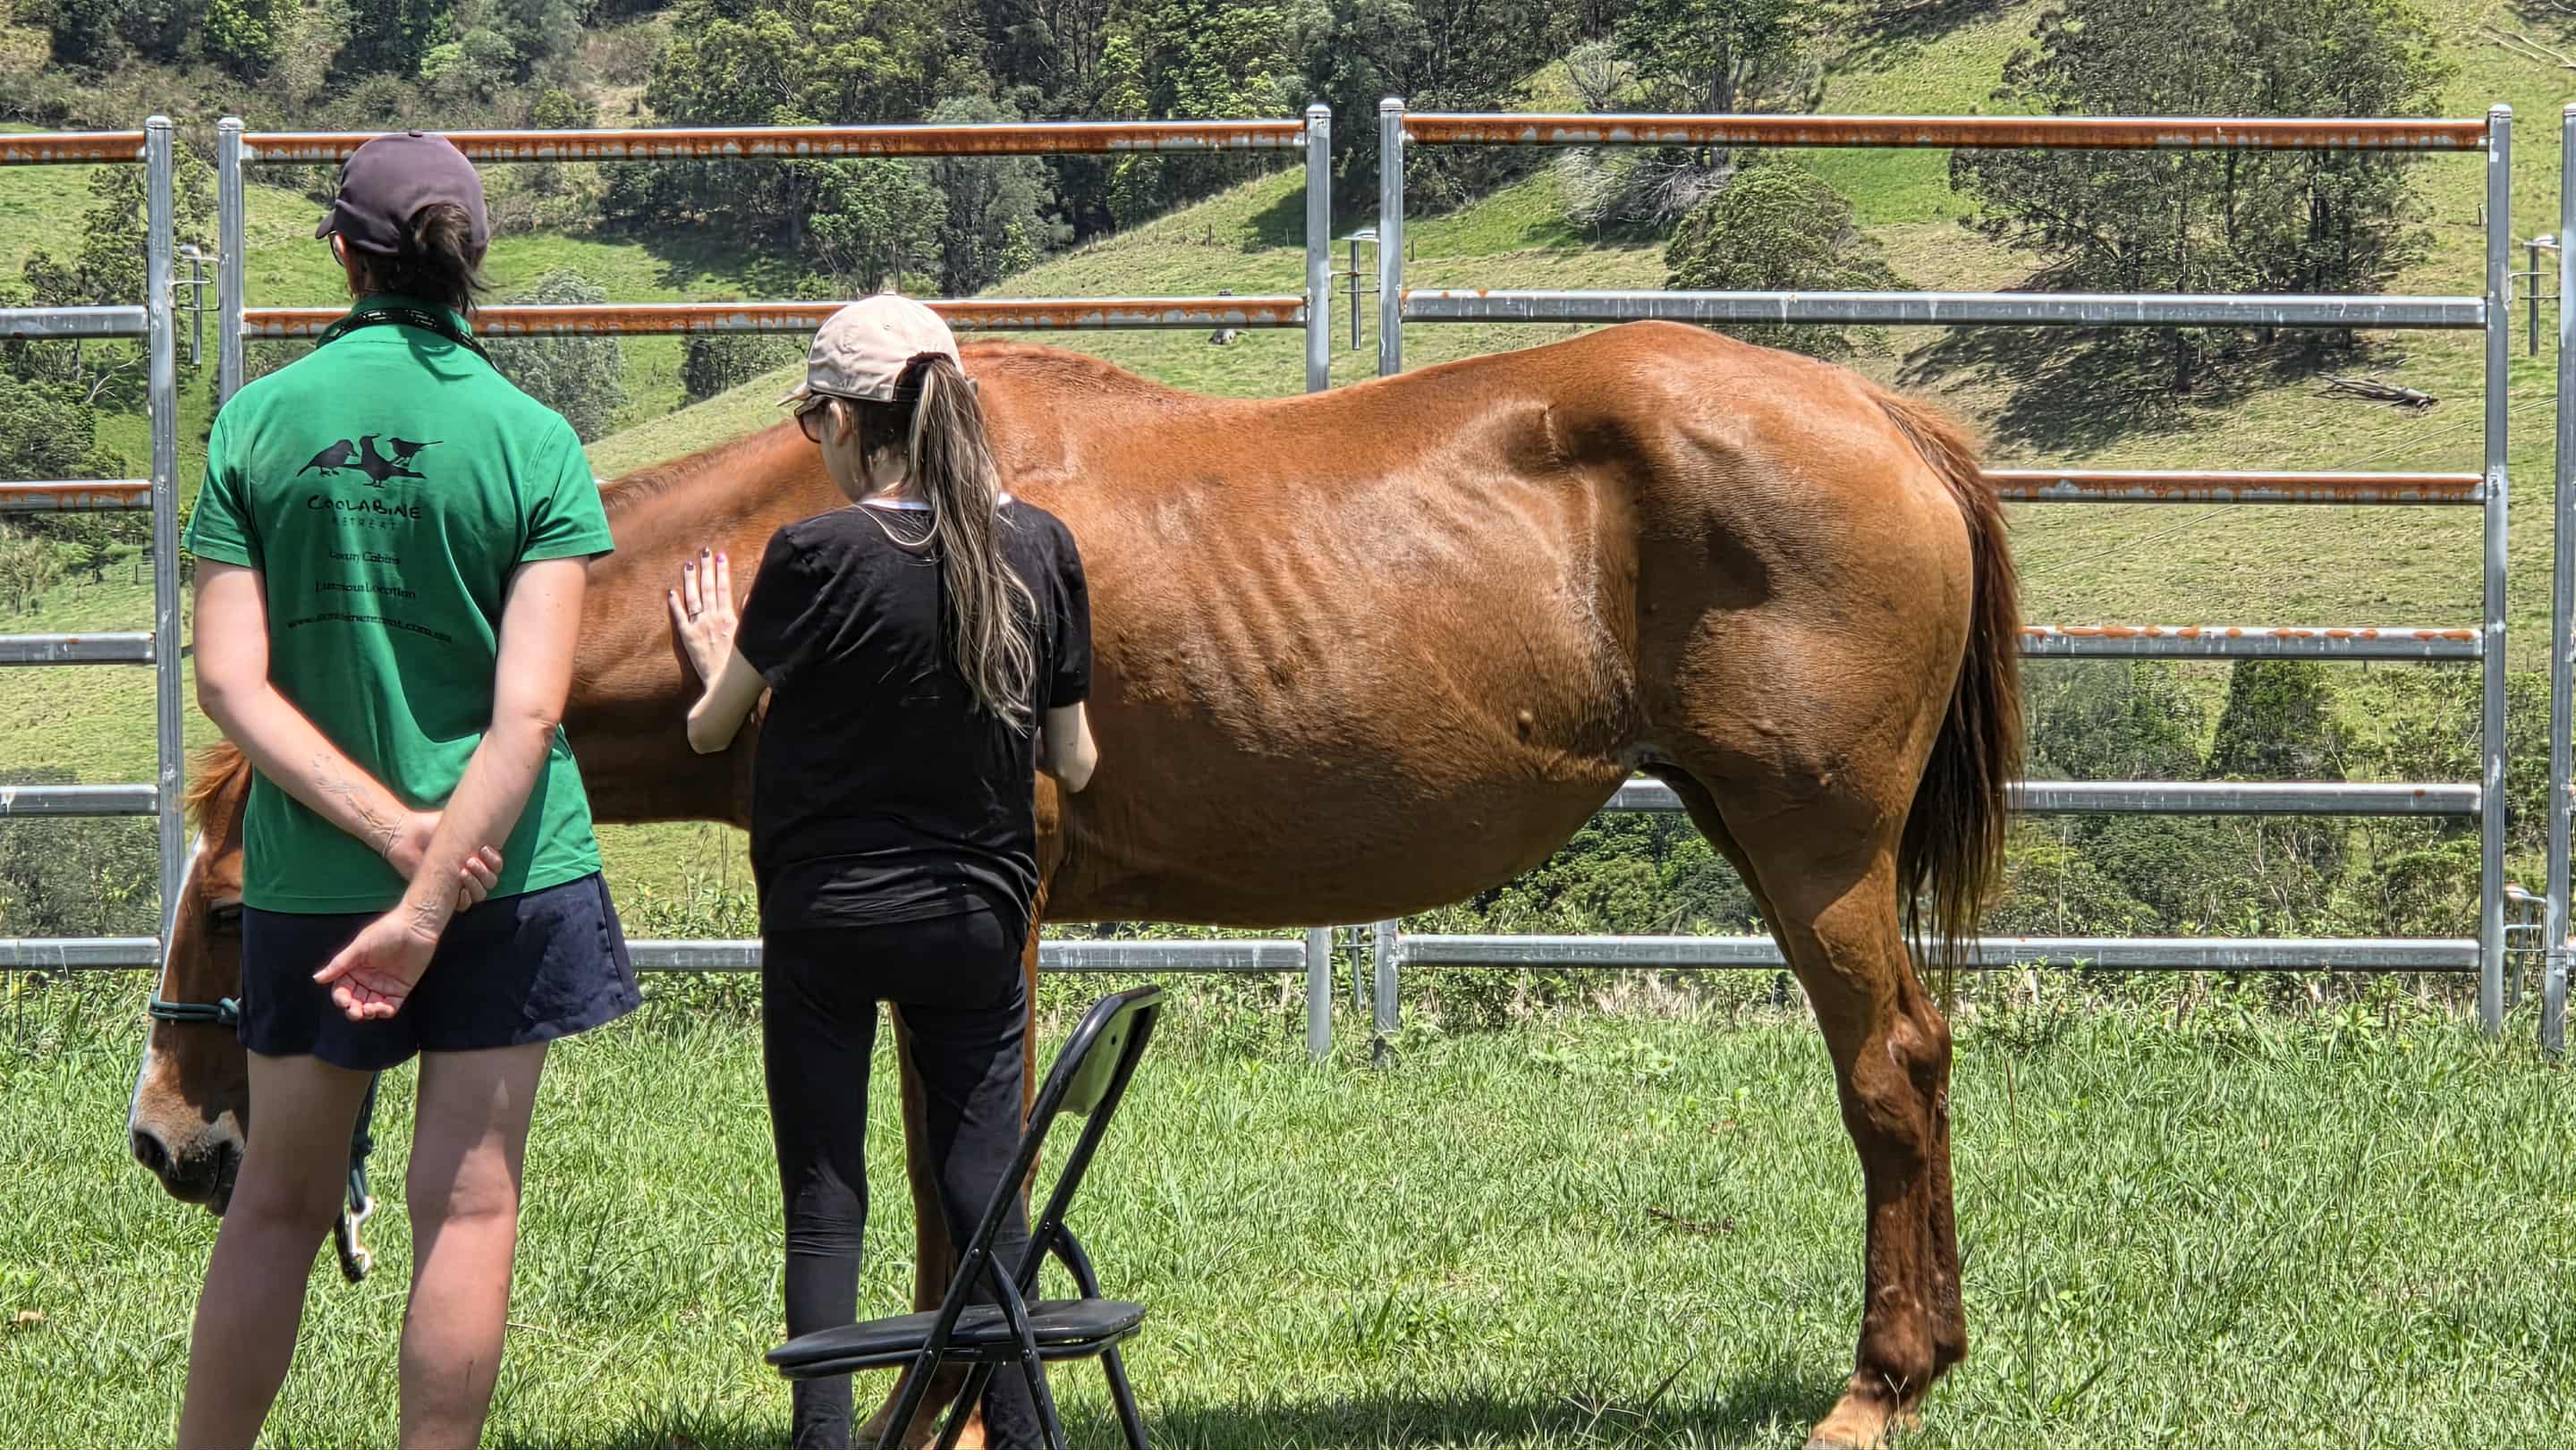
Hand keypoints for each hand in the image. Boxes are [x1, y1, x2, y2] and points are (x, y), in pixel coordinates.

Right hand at [312, 905, 443, 1020]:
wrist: (416, 927)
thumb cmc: (386, 931)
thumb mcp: (359, 948)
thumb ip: (339, 964)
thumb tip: (317, 978)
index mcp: (354, 969)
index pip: (342, 989)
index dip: (341, 998)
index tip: (344, 1001)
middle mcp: (367, 979)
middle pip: (355, 1001)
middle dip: (353, 1010)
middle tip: (356, 1012)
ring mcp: (383, 985)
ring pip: (371, 1007)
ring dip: (368, 1013)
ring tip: (370, 1009)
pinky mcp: (400, 989)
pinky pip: (390, 1006)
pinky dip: (385, 1012)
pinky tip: (383, 1008)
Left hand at [383, 812, 503, 911]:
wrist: (406, 836)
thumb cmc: (429, 827)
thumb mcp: (457, 823)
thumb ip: (475, 825)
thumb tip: (490, 819)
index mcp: (476, 856)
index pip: (496, 865)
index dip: (494, 860)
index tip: (484, 849)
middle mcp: (469, 871)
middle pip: (490, 881)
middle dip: (484, 872)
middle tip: (470, 860)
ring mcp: (457, 884)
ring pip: (480, 893)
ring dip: (476, 884)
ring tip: (461, 872)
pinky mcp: (444, 895)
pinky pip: (463, 905)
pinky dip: (464, 898)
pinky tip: (460, 889)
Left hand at [669, 546, 737, 681]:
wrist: (726, 683)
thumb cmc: (742, 662)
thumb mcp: (751, 636)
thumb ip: (748, 614)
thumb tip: (749, 595)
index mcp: (730, 617)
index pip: (724, 588)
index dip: (722, 570)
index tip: (720, 555)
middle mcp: (713, 618)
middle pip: (708, 588)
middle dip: (706, 568)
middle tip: (704, 550)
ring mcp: (699, 627)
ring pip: (693, 598)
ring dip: (690, 580)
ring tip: (688, 563)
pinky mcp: (687, 638)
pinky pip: (679, 617)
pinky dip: (675, 604)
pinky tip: (672, 591)